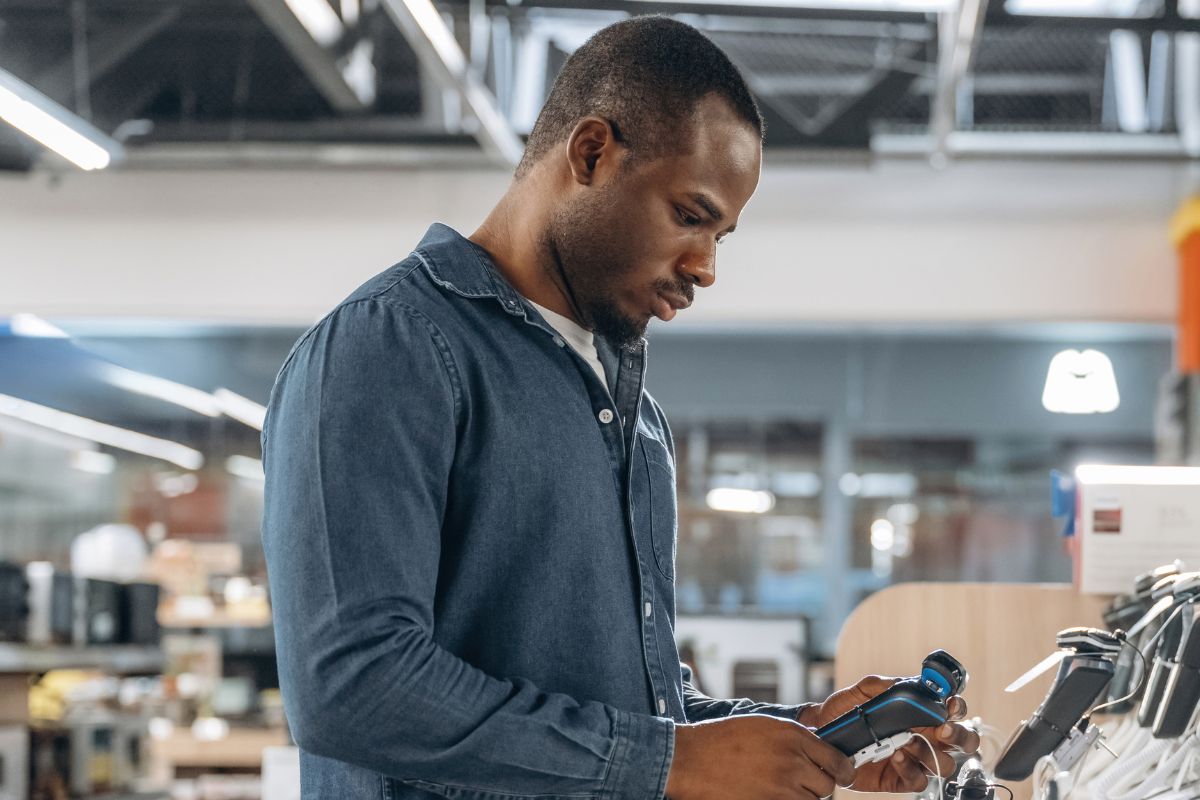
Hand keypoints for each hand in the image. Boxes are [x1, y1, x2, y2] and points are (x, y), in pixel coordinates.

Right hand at [666, 714, 853, 799]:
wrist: (693, 760)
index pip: (837, 761)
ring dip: (803, 797)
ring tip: (784, 788)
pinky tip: (774, 794)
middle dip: (818, 785)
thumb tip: (818, 747)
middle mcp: (791, 762)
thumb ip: (794, 736)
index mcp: (793, 736)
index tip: (840, 774)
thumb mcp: (764, 725)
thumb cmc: (724, 738)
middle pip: (827, 786)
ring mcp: (781, 788)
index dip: (842, 770)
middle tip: (803, 781)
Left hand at [798, 676, 980, 792]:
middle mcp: (925, 736)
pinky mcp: (901, 779)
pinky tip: (896, 756)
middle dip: (959, 735)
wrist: (821, 734)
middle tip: (943, 729)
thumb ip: (883, 685)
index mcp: (921, 712)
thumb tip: (903, 682)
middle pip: (962, 741)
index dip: (958, 707)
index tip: (951, 704)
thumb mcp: (861, 691)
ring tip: (907, 741)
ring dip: (930, 752)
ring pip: (944, 763)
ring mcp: (915, 759)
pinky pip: (919, 780)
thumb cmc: (845, 710)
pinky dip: (911, 769)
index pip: (952, 710)